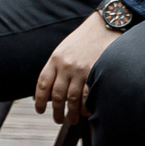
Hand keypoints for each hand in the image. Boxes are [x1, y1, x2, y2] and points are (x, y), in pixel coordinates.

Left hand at [34, 12, 123, 126]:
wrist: (105, 25)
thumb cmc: (86, 38)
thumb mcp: (65, 48)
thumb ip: (59, 66)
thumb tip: (53, 87)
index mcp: (55, 59)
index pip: (43, 84)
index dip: (39, 100)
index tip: (40, 110)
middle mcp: (65, 66)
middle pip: (57, 95)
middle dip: (57, 111)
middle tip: (58, 120)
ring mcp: (80, 70)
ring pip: (72, 99)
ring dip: (72, 113)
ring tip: (73, 120)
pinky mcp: (95, 72)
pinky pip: (88, 95)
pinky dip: (86, 106)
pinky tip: (87, 112)